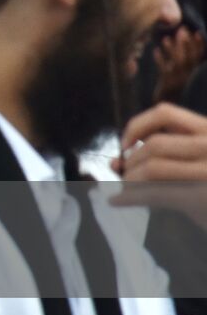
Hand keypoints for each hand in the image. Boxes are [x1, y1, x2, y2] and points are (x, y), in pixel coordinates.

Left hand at [111, 103, 206, 228]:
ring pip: (153, 167)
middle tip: (124, 174)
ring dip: (131, 179)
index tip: (124, 143)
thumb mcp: (196, 161)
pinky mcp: (202, 197)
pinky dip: (130, 198)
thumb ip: (163, 155)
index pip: (165, 113)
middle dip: (131, 160)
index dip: (136, 125)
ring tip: (126, 189)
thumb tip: (115, 162)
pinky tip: (117, 202)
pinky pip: (157, 193)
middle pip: (155, 144)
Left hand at [153, 26, 205, 103]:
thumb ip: (186, 59)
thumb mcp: (184, 72)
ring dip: (172, 49)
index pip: (199, 57)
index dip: (199, 45)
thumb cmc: (176, 84)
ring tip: (166, 38)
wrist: (169, 103)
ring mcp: (178, 79)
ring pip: (177, 62)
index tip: (197, 32)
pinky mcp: (167, 82)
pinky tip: (155, 50)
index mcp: (194, 72)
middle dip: (186, 43)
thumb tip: (183, 38)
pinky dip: (160, 59)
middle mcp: (188, 75)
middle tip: (182, 30)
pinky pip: (164, 69)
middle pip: (189, 57)